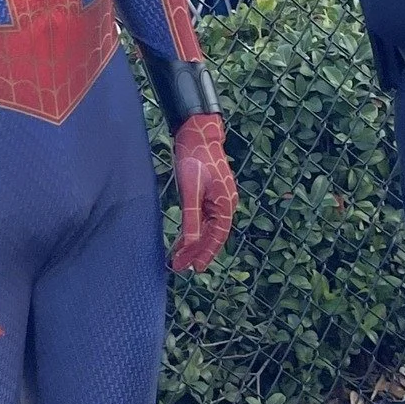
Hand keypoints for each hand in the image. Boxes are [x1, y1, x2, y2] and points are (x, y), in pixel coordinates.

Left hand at [169, 113, 235, 272]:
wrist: (197, 134)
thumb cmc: (194, 159)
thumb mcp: (190, 191)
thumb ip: (191, 218)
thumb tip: (191, 242)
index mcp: (225, 204)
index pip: (217, 236)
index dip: (206, 254)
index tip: (195, 269)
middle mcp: (225, 204)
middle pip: (212, 235)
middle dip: (196, 252)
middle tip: (179, 267)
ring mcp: (219, 200)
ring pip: (207, 229)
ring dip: (194, 243)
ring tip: (178, 258)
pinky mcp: (210, 195)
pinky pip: (203, 219)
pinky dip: (193, 230)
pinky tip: (183, 239)